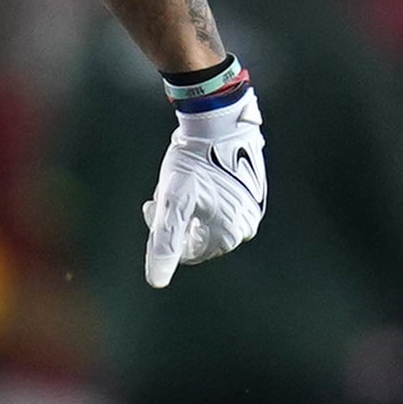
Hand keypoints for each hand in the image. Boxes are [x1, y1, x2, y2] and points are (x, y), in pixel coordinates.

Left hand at [142, 83, 264, 286]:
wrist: (218, 123)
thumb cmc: (193, 163)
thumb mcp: (172, 203)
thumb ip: (164, 243)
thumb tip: (156, 281)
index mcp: (229, 235)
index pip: (185, 252)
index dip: (162, 232)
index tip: (151, 205)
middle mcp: (246, 226)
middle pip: (196, 234)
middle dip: (175, 217)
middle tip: (163, 191)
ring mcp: (251, 208)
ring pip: (205, 217)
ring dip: (187, 205)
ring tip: (177, 182)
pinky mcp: (251, 190)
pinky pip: (220, 203)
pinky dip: (202, 194)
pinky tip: (194, 175)